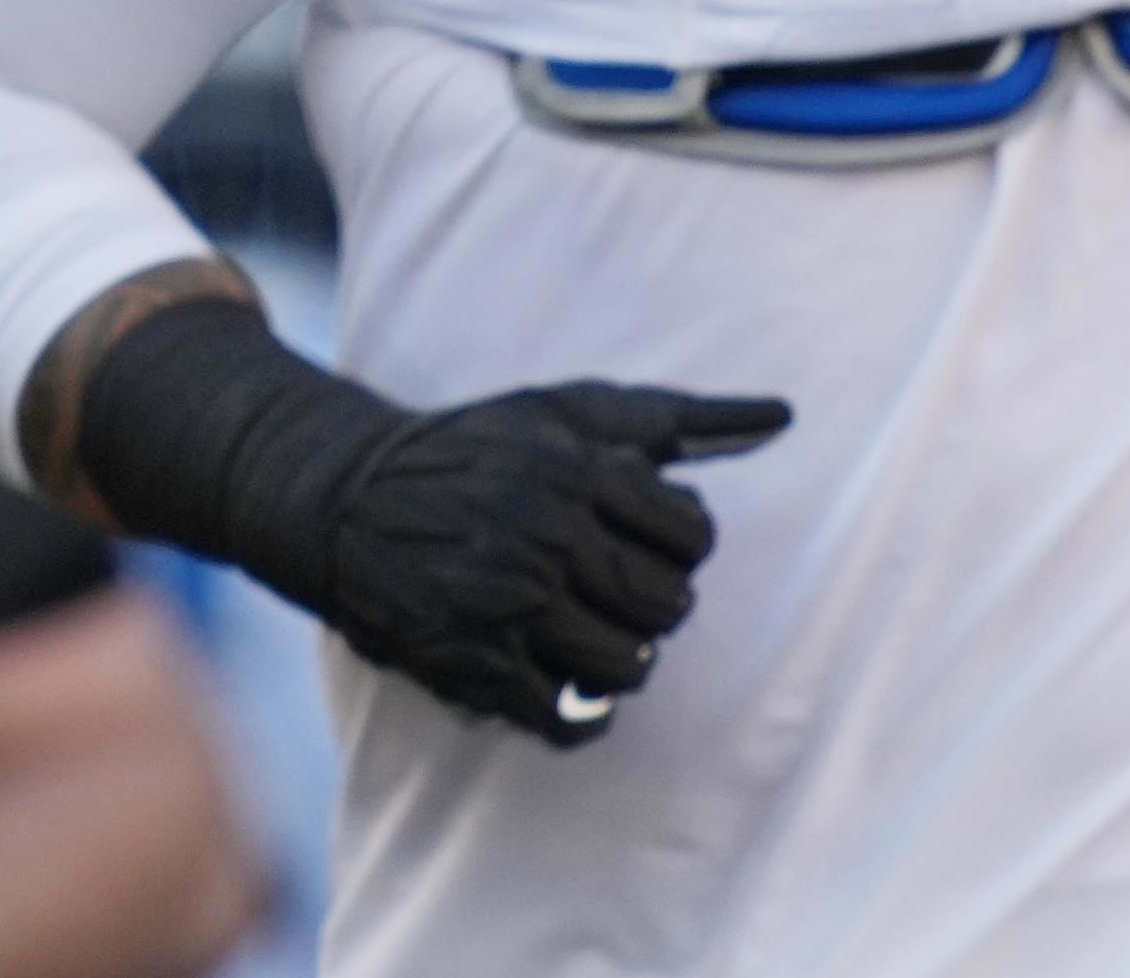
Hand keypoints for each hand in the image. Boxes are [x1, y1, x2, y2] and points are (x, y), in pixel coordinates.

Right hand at [69, 294, 784, 749]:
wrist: (346, 498)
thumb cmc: (479, 448)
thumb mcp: (572, 411)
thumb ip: (679, 417)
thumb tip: (784, 414)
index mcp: (581, 476)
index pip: (694, 538)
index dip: (682, 548)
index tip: (646, 543)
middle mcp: (548, 541)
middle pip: (667, 606)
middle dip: (656, 605)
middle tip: (618, 593)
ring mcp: (507, 606)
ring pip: (627, 665)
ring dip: (624, 659)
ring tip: (592, 634)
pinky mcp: (468, 664)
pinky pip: (565, 718)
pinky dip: (581, 715)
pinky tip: (565, 683)